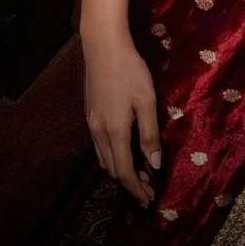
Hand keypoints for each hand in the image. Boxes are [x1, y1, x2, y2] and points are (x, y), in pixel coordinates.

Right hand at [82, 33, 160, 206]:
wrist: (102, 46)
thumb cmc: (130, 71)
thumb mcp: (146, 101)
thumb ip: (150, 134)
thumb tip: (155, 164)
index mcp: (114, 132)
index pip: (124, 171)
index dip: (136, 188)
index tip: (149, 199)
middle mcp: (98, 132)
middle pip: (111, 168)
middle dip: (129, 182)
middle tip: (148, 187)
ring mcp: (91, 122)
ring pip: (103, 157)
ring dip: (120, 169)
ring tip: (139, 171)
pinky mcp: (89, 113)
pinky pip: (99, 145)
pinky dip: (112, 155)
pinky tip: (124, 148)